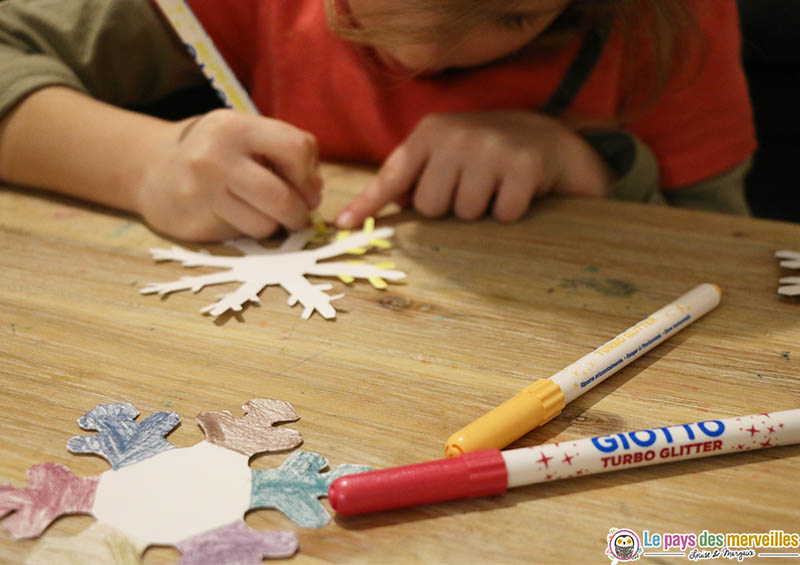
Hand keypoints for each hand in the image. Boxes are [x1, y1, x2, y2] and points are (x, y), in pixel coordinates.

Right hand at [135, 109, 321, 240]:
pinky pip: (246, 233)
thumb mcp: (246, 137)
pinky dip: (254, 231)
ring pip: (267, 221)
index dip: (309, 174)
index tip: (305, 185)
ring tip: (266, 215)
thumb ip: (283, 155)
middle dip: (300, 212)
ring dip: (277, 225)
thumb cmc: (215, 154)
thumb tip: (315, 191)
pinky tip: (240, 217)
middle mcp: (218, 153)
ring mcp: (204, 187)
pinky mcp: (197, 216)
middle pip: (284, 195)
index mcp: (237, 126)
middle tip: (299, 215)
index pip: (298, 148)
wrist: (152, 170)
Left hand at [335, 110, 611, 227]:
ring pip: (466, 213)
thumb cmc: (488, 156)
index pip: (394, 174)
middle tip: (474, 189)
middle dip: (450, 209)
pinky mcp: (524, 164)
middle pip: (431, 206)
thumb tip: (362, 216)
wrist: (552, 140)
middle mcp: (457, 135)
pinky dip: (512, 213)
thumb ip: (411, 178)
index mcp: (431, 133)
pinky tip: (520, 192)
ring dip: (482, 212)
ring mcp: (492, 147)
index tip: (345, 224)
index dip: (370, 202)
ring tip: (496, 188)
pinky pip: (503, 215)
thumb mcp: (445, 156)